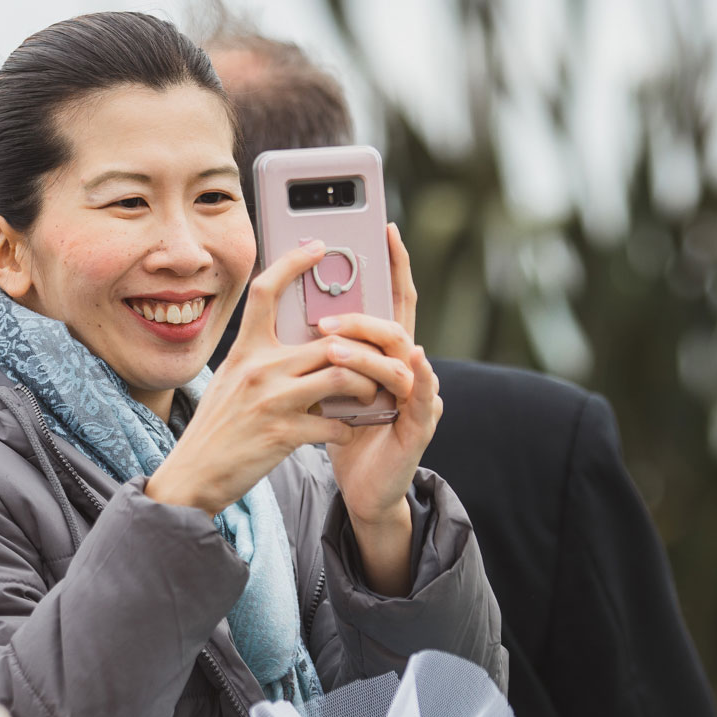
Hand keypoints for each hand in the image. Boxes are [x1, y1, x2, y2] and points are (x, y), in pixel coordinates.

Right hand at [145, 241, 413, 516]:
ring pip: (342, 375)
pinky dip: (349, 426)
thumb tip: (294, 347)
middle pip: (328, 340)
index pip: (265, 291)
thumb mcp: (229, 382)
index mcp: (244, 351)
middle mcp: (258, 369)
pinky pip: (334, 423)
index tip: (317, 249)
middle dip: (365, 349)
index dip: (292, 264)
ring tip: (371, 393)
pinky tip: (348, 429)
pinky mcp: (283, 434)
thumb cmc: (216, 429)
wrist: (193, 475)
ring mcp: (272, 401)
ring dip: (367, 384)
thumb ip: (259, 361)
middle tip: (381, 358)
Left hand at [320, 225, 441, 594]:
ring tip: (335, 347)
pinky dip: (418, 377)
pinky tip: (411, 362)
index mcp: (384, 354)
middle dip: (363, 313)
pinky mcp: (421, 426)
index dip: (392, 264)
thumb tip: (293, 306)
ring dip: (370, 348)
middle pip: (394, 323)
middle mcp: (408, 367)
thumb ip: (320, 351)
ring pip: (404, 355)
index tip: (385, 227)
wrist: (364, 489)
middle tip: (325, 316)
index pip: (390, 301)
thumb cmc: (345, 433)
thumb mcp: (326, 386)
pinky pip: (422, 395)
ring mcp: (419, 394)